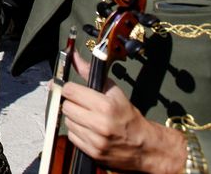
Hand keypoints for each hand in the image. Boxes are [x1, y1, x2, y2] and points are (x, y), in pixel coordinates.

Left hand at [61, 53, 185, 173]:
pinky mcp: (92, 153)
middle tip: (82, 104)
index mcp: (105, 106)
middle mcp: (99, 124)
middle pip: (66, 106)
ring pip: (67, 121)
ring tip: (87, 117)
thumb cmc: (128, 116)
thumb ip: (90, 73)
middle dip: (72, 103)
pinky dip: (77, 132)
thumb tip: (74, 57)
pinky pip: (72, 136)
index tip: (72, 89)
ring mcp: (95, 140)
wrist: (144, 146)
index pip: (70, 91)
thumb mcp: (113, 91)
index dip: (69, 88)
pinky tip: (89, 130)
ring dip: (74, 118)